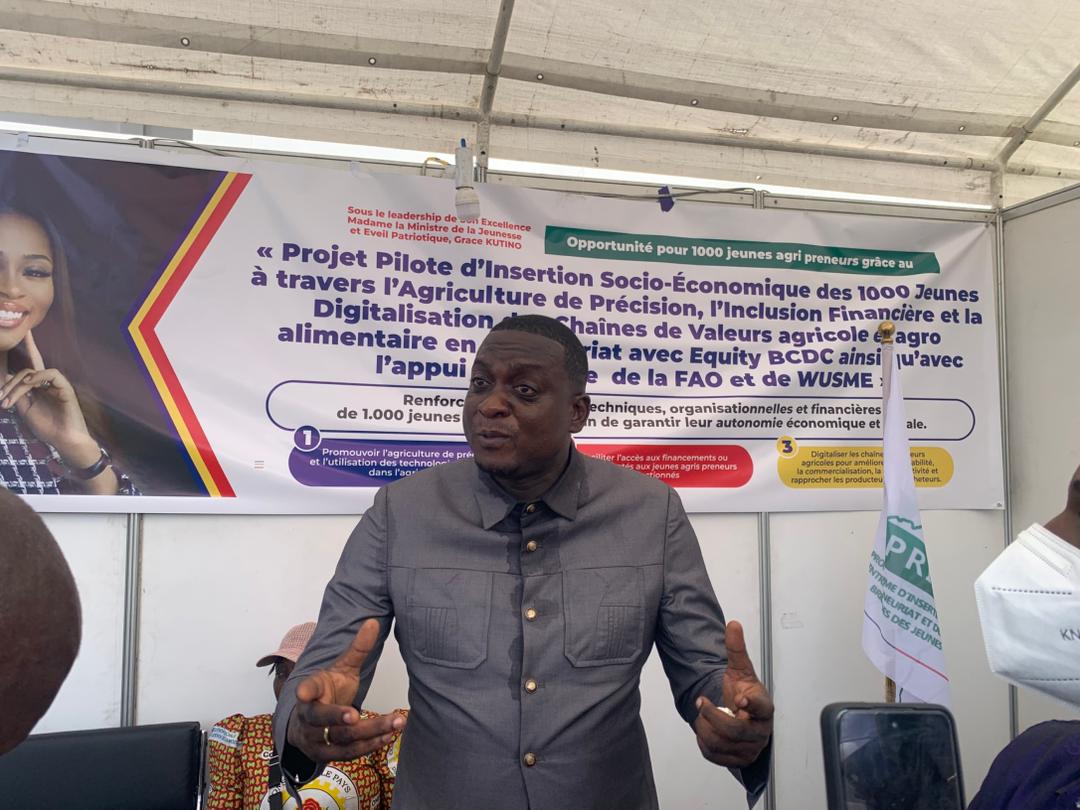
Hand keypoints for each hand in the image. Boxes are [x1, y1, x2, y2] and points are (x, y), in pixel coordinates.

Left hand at [1, 330, 93, 459]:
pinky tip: (29, 385)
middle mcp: (48, 382)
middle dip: (10, 380)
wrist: (64, 440)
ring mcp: (57, 383)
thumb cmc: (47, 427)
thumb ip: (17, 393)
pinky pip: (50, 374)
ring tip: (10, 401)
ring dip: (17, 386)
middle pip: (26, 368)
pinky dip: (37, 377)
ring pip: (32, 372)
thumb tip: (7, 377)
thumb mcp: (25, 409)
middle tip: (2, 397)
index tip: (24, 331)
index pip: (31, 363)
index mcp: (39, 386)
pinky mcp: (65, 387)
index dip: (29, 345)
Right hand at [286, 619, 405, 762]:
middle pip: (324, 719)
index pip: (305, 689)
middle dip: (340, 717)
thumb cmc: (328, 691)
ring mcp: (316, 739)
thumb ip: (357, 649)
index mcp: (310, 691)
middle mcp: (309, 717)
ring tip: (396, 723)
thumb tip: (373, 622)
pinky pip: (349, 753)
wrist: (310, 723)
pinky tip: (389, 735)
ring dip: (370, 732)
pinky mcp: (327, 755)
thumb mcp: (342, 668)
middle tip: (356, 715)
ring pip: (342, 738)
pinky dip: (370, 745)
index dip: (305, 691)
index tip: (303, 692)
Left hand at [693, 620, 773, 767]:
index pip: (762, 707)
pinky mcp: (738, 760)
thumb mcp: (739, 669)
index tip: (740, 698)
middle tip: (701, 702)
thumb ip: (736, 648)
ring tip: (704, 716)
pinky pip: (715, 755)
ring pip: (721, 744)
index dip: (751, 703)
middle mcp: (760, 730)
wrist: (741, 712)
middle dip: (712, 715)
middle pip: (735, 730)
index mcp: (763, 707)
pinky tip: (706, 729)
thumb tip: (733, 625)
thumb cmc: (743, 691)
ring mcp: (750, 748)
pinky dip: (704, 742)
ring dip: (705, 728)